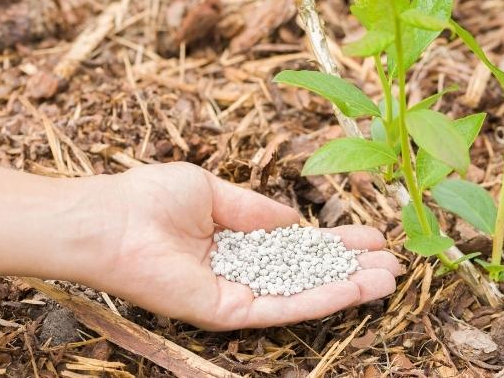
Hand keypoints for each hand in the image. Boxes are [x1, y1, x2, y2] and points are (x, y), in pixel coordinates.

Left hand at [82, 162, 400, 330]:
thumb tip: (294, 221)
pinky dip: (322, 299)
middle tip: (394, 264)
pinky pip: (283, 308)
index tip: (373, 237)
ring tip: (390, 280)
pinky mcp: (228, 312)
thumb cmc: (147, 199)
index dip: (336, 243)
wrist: (108, 221)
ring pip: (304, 296)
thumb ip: (256, 211)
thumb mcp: (213, 191)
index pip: (297, 248)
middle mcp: (239, 273)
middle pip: (308, 275)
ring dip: (349, 288)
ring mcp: (236, 295)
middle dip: (353, 269)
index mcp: (235, 243)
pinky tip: (355, 288)